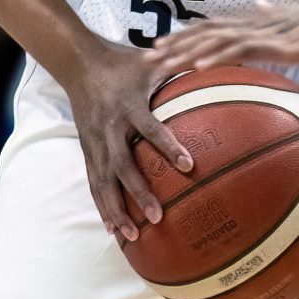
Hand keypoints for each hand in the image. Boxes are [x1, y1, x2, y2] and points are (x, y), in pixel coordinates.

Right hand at [62, 41, 194, 243]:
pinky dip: (102, 206)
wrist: (79, 62)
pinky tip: (112, 229)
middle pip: (121, 165)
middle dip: (138, 193)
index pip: (150, 128)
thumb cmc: (124, 62)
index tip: (189, 165)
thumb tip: (220, 63)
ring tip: (131, 237)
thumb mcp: (153, 62)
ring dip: (116, 210)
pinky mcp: (86, 149)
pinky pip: (93, 181)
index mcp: (129, 105)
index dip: (168, 146)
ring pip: (102, 181)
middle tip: (158, 217)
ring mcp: (94, 141)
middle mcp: (110, 127)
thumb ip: (183, 68)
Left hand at [155, 0, 298, 76]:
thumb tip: (260, 5)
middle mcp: (259, 21)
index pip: (216, 27)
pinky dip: (217, 57)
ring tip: (161, 64)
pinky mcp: (282, 43)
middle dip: (176, 45)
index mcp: (261, 20)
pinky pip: (243, 49)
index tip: (162, 47)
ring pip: (218, 40)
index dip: (188, 36)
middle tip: (146, 59)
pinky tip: (199, 68)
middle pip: (207, 32)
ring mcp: (269, 31)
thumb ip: (277, 16)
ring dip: (186, 52)